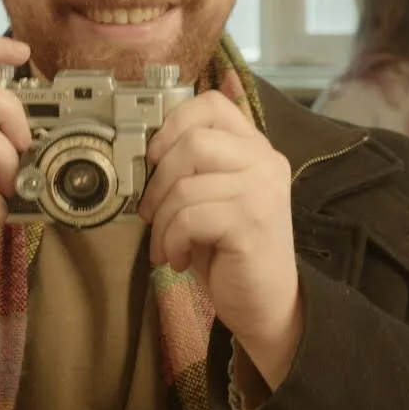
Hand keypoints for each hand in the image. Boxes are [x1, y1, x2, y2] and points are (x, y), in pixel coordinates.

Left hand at [137, 70, 302, 388]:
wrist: (266, 305)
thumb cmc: (230, 251)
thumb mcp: (210, 199)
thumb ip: (192, 167)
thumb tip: (142, 147)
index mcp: (255, 148)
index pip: (212, 104)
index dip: (173, 124)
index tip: (155, 158)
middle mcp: (265, 161)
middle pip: (193, 141)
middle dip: (158, 181)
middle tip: (151, 213)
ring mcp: (262, 190)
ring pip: (186, 185)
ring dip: (162, 221)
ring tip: (167, 245)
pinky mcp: (252, 222)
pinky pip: (189, 217)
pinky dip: (172, 241)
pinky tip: (179, 259)